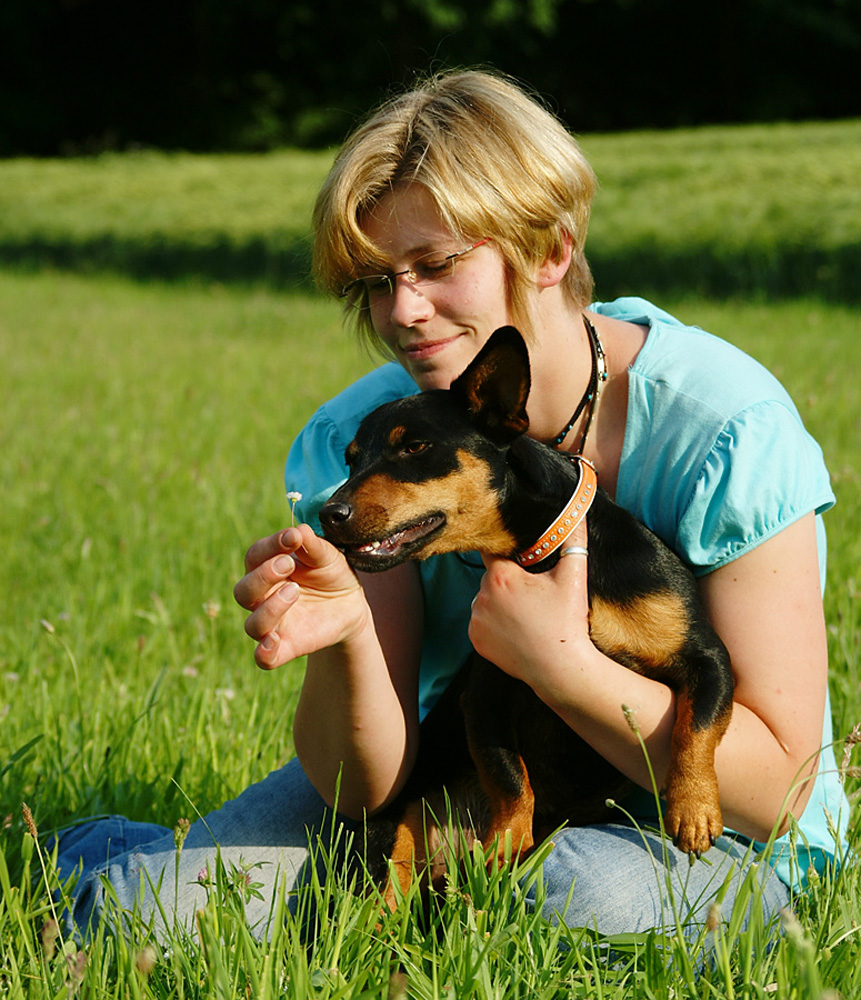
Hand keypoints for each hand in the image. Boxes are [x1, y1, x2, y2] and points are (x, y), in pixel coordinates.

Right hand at [234, 524, 370, 669]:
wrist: (351, 603)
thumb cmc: (331, 573)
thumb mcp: (328, 556)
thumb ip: (312, 545)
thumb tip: (298, 530)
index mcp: (266, 569)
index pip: (254, 557)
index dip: (270, 546)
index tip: (292, 538)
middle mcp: (262, 597)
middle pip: (243, 591)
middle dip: (263, 576)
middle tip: (288, 564)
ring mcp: (272, 624)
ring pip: (253, 624)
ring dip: (270, 607)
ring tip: (295, 591)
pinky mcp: (285, 647)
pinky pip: (264, 658)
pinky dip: (264, 652)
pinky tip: (274, 641)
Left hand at [467, 522, 592, 692]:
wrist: (560, 670)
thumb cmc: (567, 622)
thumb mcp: (574, 576)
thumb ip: (573, 540)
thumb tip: (577, 512)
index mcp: (500, 576)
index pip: (494, 550)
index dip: (508, 552)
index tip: (520, 558)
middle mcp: (481, 595)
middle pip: (492, 576)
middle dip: (508, 581)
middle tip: (534, 594)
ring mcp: (476, 619)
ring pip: (486, 599)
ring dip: (500, 602)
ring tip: (527, 615)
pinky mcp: (475, 640)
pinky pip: (481, 622)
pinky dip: (494, 624)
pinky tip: (516, 630)